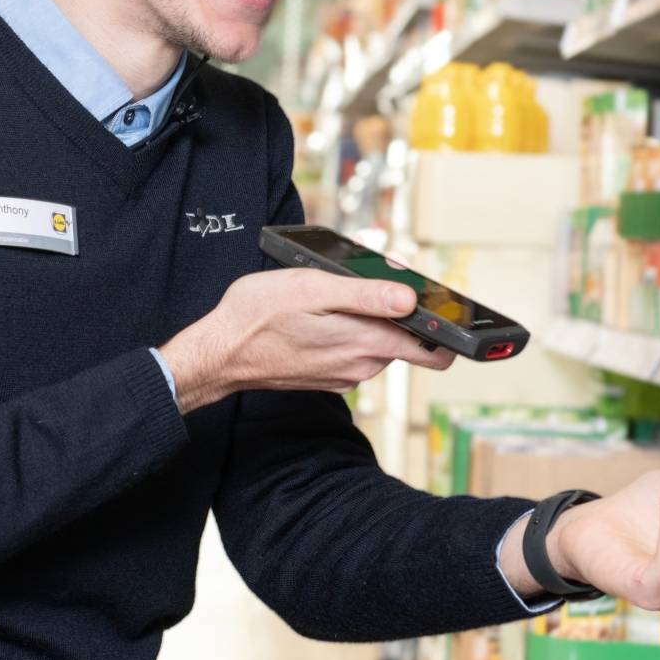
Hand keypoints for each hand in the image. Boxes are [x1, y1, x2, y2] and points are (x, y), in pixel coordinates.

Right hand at [160, 268, 453, 411]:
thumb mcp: (312, 289)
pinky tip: (322, 316)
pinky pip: (354, 352)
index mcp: (366, 343)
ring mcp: (345, 375)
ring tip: (335, 296)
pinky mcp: (328, 377)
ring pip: (379, 344)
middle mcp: (362, 366)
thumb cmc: (258, 315)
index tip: (433, 303)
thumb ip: (366, 296)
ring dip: (369, 320)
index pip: (434, 350)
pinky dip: (348, 332)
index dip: (441, 325)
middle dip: (396, 311)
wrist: (219, 354)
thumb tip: (410, 298)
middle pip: (406, 340)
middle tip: (367, 282)